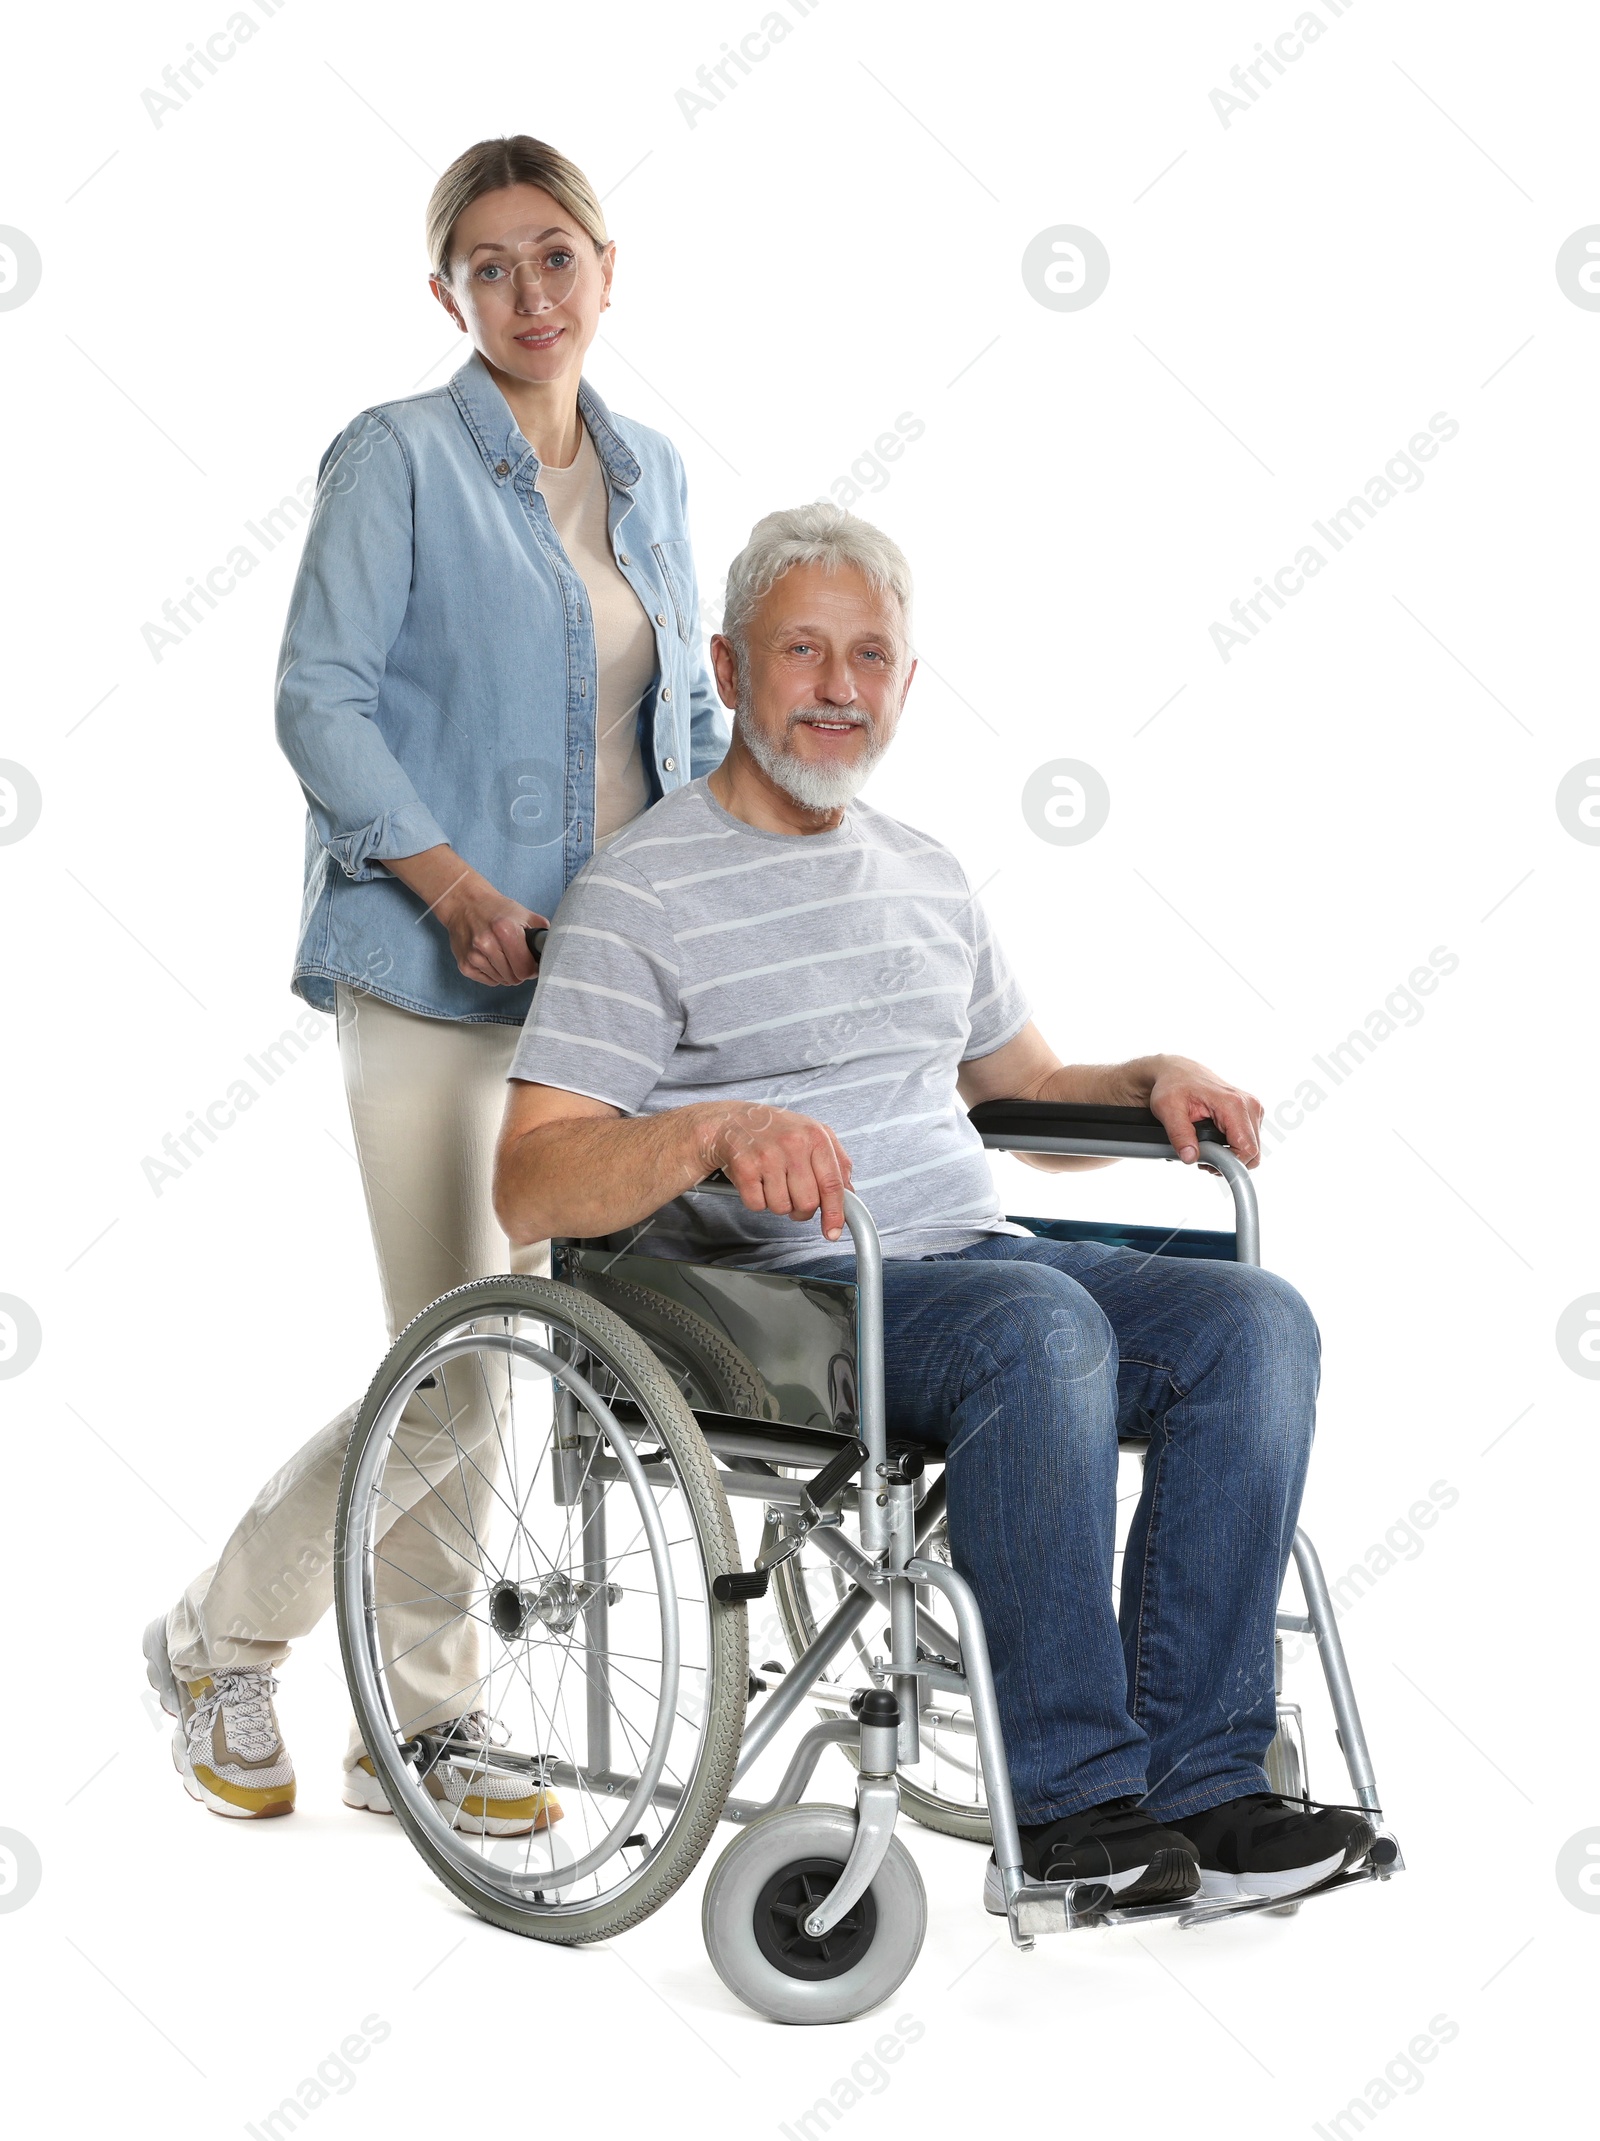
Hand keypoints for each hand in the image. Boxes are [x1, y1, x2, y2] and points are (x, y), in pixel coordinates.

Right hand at [436, 872, 547, 987]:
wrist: (465, 903)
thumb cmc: (498, 910)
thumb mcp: (524, 914)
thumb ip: (542, 933)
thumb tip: (554, 951)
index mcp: (505, 930)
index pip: (525, 969)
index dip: (533, 969)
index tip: (532, 962)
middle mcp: (486, 944)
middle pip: (514, 978)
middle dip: (521, 972)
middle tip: (519, 959)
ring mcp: (473, 956)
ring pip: (502, 981)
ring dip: (507, 972)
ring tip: (504, 955)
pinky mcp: (464, 965)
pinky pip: (489, 981)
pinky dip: (494, 974)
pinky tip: (492, 958)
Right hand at [702, 1103, 854, 1241]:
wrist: (733, 1120)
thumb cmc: (776, 1130)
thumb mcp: (814, 1134)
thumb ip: (838, 1163)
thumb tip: (849, 1196)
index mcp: (815, 1136)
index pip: (832, 1184)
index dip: (835, 1213)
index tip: (833, 1231)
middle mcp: (793, 1144)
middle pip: (808, 1203)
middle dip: (802, 1208)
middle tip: (794, 1194)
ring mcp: (767, 1156)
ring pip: (782, 1207)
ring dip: (779, 1203)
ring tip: (774, 1182)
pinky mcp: (744, 1169)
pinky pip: (758, 1206)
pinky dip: (758, 1201)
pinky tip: (758, 1181)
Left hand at [1144, 1056, 1263, 1169]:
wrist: (1178, 1072)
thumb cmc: (1172, 1086)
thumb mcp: (1168, 1109)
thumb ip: (1179, 1134)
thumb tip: (1190, 1157)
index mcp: (1234, 1104)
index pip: (1247, 1149)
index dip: (1229, 1164)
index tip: (1207, 1164)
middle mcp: (1249, 1105)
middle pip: (1253, 1152)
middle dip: (1229, 1162)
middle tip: (1203, 1155)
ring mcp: (1252, 1108)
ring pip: (1252, 1148)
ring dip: (1231, 1155)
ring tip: (1206, 1147)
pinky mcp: (1251, 1112)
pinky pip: (1249, 1140)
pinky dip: (1234, 1147)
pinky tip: (1215, 1140)